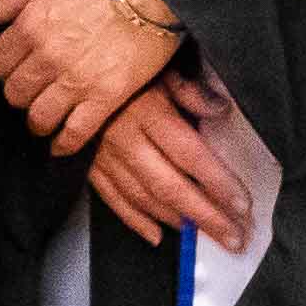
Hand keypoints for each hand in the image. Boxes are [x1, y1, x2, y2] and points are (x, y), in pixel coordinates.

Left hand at [0, 0, 184, 154]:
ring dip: (37, 121)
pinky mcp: (107, 97)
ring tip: (43, 119)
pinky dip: (65, 144)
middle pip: (15, 92)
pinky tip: (60, 146)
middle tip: (31, 91)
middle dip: (19, 93)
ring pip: (39, 117)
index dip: (3, 67)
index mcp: (29, 26)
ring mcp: (76, 81)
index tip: (13, 67)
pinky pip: (77, 132)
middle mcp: (47, 58)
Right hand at [87, 71, 274, 252]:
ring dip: (176, 221)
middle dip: (205, 216)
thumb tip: (221, 109)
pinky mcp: (87, 165)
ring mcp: (103, 156)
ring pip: (143, 197)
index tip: (242, 205)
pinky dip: (135, 221)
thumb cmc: (121, 67)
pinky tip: (156, 236)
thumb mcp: (159, 67)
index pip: (190, 154)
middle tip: (234, 238)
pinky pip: (112, 199)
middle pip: (169, 186)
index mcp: (148, 111)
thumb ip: (191, 91)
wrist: (63, 72)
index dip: (218, 182)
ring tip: (204, 237)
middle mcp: (125, 138)